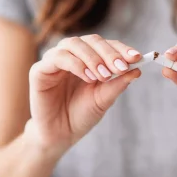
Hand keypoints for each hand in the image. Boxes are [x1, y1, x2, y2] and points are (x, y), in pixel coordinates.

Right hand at [27, 35, 140, 151]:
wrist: (60, 135)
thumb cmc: (81, 115)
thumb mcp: (104, 99)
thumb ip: (117, 84)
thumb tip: (137, 69)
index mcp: (89, 58)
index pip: (106, 45)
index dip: (121, 49)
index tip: (137, 57)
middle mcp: (72, 55)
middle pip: (91, 40)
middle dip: (109, 53)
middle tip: (120, 67)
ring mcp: (54, 60)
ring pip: (74, 44)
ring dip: (93, 58)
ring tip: (103, 76)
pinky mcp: (39, 70)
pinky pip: (57, 57)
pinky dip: (75, 64)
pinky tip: (88, 77)